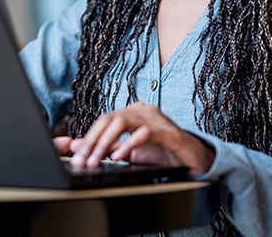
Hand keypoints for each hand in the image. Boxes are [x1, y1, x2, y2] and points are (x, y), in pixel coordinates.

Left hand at [66, 102, 214, 175]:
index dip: (88, 138)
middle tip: (82, 160)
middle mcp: (142, 111)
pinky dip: (129, 144)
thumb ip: (106, 147)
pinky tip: (119, 156)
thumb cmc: (163, 153)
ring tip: (96, 159)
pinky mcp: (168, 132)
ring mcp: (156, 118)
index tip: (77, 157)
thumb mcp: (130, 152)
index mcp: (132, 113)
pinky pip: (144, 133)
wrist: (195, 160)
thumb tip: (76, 147)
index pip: (103, 120)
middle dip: (92, 141)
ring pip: (122, 122)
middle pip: (109, 119)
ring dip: (105, 142)